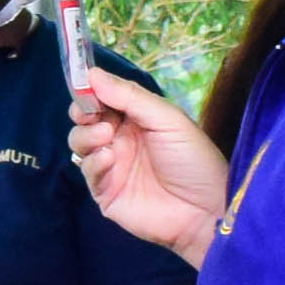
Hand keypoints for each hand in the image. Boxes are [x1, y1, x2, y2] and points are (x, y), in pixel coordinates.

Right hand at [69, 68, 225, 264]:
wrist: (204, 211)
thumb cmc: (193, 160)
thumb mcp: (167, 119)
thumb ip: (130, 96)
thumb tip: (92, 74)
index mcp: (136, 119)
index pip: (103, 98)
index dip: (91, 90)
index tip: (85, 83)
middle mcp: (120, 139)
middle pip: (85, 119)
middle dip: (82, 111)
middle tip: (90, 112)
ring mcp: (111, 166)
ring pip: (79, 143)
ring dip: (86, 134)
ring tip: (105, 135)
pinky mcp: (105, 192)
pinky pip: (88, 171)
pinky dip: (94, 161)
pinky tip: (110, 158)